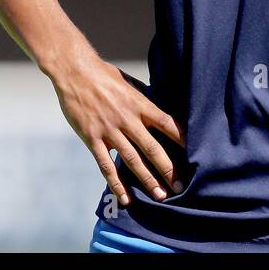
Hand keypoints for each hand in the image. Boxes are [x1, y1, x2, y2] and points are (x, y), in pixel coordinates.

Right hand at [51, 53, 187, 205]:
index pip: (166, 123)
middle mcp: (127, 119)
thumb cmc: (104, 75)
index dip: (181, 139)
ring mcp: (109, 130)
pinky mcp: (92, 138)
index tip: (193, 153)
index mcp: (139, 103)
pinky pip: (106, 165)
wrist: (75, 71)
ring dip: (147, 179)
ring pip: (132, 160)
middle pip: (152, 147)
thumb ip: (143, 99)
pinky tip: (126, 197)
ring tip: (160, 195)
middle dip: (168, 169)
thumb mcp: (129, 83)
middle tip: (180, 186)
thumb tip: (160, 110)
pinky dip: (116, 183)